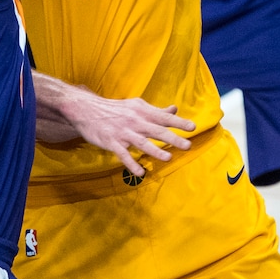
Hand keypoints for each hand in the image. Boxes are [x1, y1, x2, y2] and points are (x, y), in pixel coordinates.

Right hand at [34, 73, 195, 176]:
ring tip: (168, 158)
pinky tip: (140, 173)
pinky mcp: (111, 142)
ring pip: (141, 142)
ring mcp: (123, 132)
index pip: (163, 117)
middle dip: (172, 138)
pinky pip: (123, 154)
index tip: (192, 127)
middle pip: (156, 130)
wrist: (87, 109)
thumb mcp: (136, 105)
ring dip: (155, 151)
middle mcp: (134, 121)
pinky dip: (131, 163)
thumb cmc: (115, 109)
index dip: (178, 122)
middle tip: (188, 145)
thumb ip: (156, 111)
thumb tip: (174, 109)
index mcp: (142, 111)